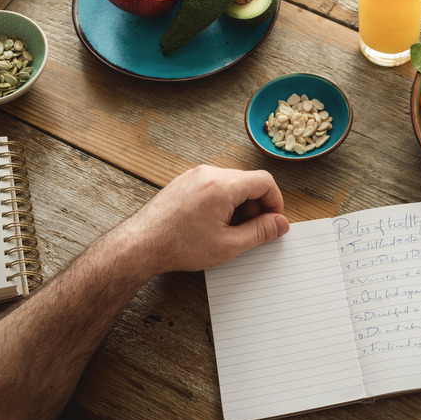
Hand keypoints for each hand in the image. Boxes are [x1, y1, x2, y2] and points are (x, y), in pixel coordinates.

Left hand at [116, 165, 289, 275]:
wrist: (140, 245)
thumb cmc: (179, 245)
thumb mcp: (229, 245)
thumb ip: (261, 232)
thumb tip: (280, 224)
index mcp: (222, 185)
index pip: (265, 181)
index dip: (275, 202)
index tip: (273, 222)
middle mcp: (208, 173)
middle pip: (248, 182)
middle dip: (257, 206)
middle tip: (253, 231)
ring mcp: (194, 175)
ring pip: (232, 184)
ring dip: (240, 205)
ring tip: (230, 230)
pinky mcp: (185, 182)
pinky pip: (214, 186)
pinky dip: (223, 202)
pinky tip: (214, 224)